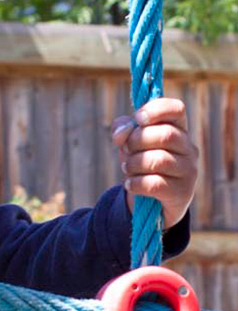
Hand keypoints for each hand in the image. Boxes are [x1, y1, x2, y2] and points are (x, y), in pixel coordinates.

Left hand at [111, 98, 197, 228]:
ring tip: (127, 168)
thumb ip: (122, 129)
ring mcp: (188, 171)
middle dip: (136, 141)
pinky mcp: (182, 193)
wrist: (151, 202)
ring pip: (159, 160)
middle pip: (165, 135)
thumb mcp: (129, 142)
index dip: (156, 110)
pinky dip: (135, 183)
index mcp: (178, 129)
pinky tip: (130, 184)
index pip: (177, 109)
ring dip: (133, 164)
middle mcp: (188, 148)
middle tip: (127, 150)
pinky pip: (154, 184)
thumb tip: (122, 132)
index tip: (138, 118)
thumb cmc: (141, 163)